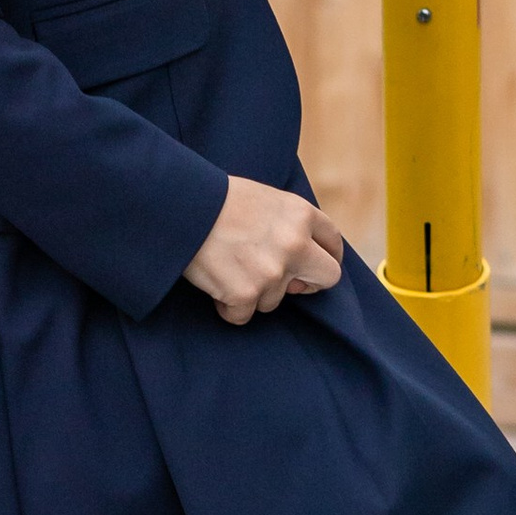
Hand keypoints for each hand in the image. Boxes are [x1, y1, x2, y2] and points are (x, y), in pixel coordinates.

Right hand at [184, 177, 344, 324]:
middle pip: (328, 277)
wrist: (181, 208)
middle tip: (287, 283)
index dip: (326, 256)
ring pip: (275, 300)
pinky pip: (243, 315)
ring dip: (254, 292)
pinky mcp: (246, 294)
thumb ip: (289, 223)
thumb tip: (302, 255)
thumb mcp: (265, 198)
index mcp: (302, 214)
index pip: (334, 242)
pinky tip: (215, 282)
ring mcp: (273, 272)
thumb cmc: (216, 199)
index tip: (314, 266)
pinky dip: (228, 306)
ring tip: (228, 267)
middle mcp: (295, 244)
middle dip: (309, 284)